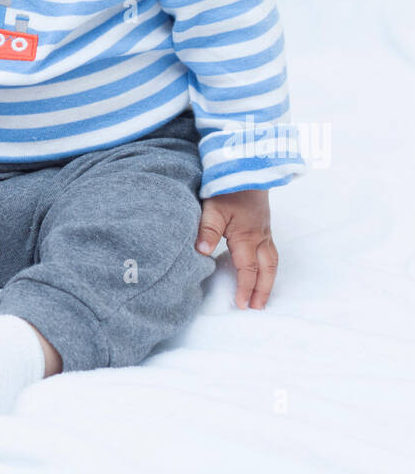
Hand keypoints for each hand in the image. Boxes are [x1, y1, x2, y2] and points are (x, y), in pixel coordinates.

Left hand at [195, 189, 277, 309]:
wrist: (246, 166)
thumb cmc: (228, 186)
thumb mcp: (213, 207)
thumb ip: (207, 230)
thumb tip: (201, 252)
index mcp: (248, 236)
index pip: (248, 269)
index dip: (245, 288)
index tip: (241, 304)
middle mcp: (260, 236)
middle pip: (267, 269)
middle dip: (263, 290)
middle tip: (257, 307)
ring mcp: (264, 230)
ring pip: (272, 261)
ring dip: (268, 280)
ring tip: (262, 295)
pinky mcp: (264, 224)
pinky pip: (270, 251)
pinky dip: (268, 265)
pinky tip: (260, 269)